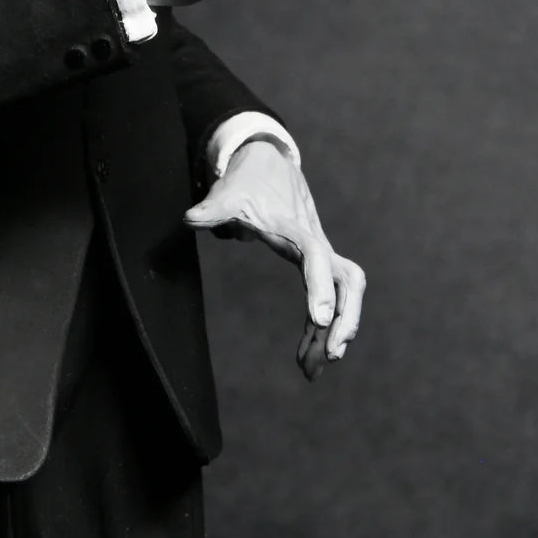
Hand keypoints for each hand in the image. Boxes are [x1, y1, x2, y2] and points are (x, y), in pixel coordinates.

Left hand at [184, 138, 364, 380]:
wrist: (268, 166)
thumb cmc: (246, 183)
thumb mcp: (227, 194)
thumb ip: (211, 209)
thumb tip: (190, 218)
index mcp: (295, 229)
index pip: (316, 257)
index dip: (320, 287)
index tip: (319, 319)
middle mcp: (315, 243)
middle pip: (348, 281)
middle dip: (346, 318)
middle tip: (332, 355)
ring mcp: (320, 256)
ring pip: (344, 297)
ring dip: (333, 334)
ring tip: (312, 371)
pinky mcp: (316, 266)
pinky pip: (327, 303)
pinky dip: (318, 331)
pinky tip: (305, 357)